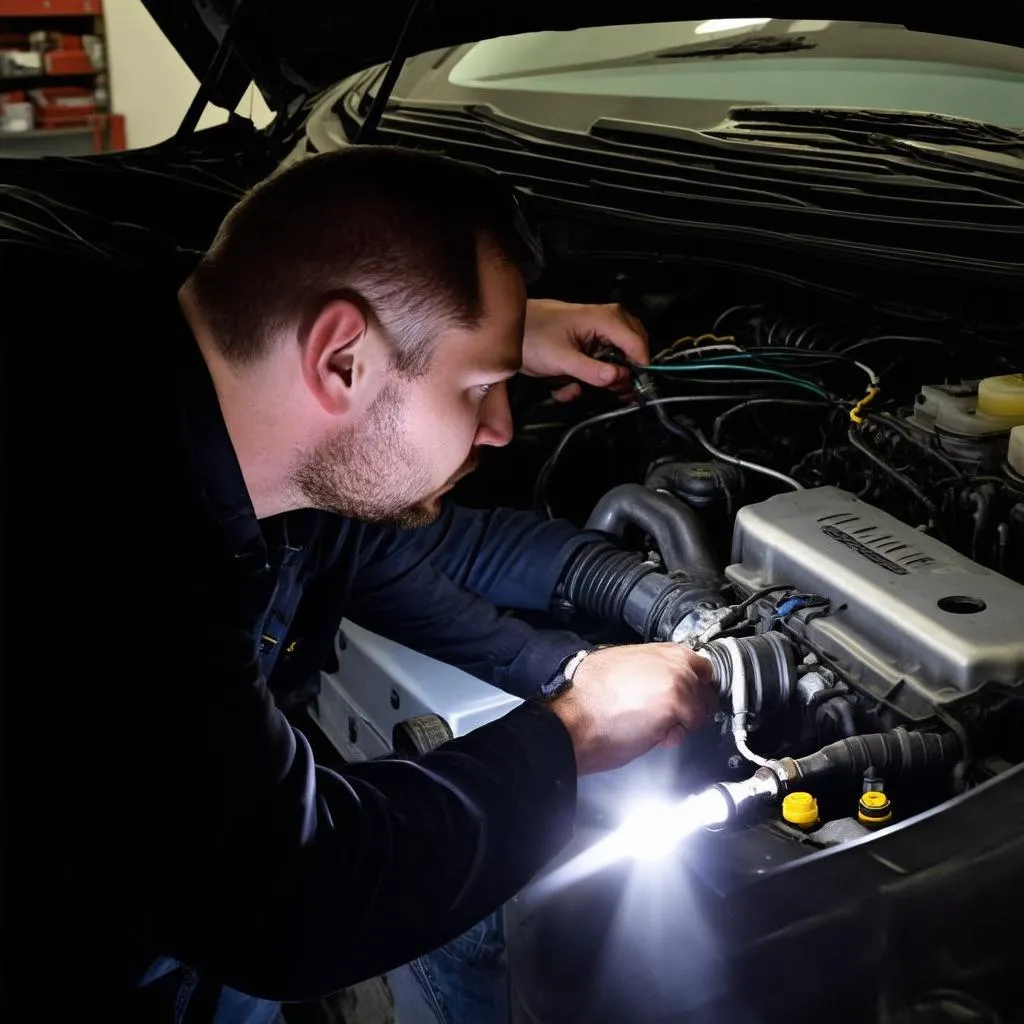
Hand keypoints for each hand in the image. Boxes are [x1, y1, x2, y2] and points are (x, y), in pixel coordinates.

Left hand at [521, 299, 648, 402]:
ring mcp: (600, 333)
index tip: (632, 391)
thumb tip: (617, 378)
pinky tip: (568, 386)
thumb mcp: (561, 358)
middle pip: (633, 352)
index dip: (639, 369)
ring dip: (601, 381)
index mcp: (605, 318)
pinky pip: (602, 365)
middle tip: (605, 393)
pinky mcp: (591, 344)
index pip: (637, 344)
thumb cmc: (532, 336)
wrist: (511, 330)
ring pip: (619, 362)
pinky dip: (587, 379)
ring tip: (576, 389)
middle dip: (619, 377)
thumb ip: (590, 370)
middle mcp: (608, 322)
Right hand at [547, 644, 717, 775]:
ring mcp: (679, 683)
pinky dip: (673, 736)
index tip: (689, 695)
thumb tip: (654, 676)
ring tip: (655, 725)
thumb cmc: (587, 695)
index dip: (696, 684)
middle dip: (692, 706)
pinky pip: (689, 728)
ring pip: (702, 710)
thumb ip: (646, 666)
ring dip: (683, 721)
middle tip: (670, 717)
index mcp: (660, 650)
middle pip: (705, 689)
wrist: (576, 718)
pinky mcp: (678, 706)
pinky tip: (651, 734)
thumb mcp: (617, 663)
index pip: (701, 665)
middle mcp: (674, 662)